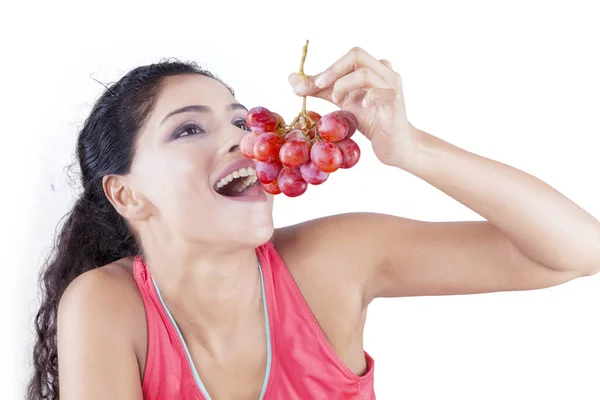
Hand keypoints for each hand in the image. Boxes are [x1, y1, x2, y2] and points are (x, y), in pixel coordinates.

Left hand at [289, 47, 421, 167]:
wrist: (394, 145)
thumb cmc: (371, 120)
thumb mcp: (342, 102)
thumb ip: (320, 90)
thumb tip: (293, 79)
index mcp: (371, 68)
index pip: (346, 58)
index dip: (324, 69)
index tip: (302, 86)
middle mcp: (384, 72)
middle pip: (357, 54)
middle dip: (332, 70)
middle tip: (318, 87)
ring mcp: (391, 86)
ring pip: (365, 73)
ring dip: (344, 85)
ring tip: (339, 100)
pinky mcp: (395, 103)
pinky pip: (380, 92)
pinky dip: (366, 98)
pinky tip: (362, 107)